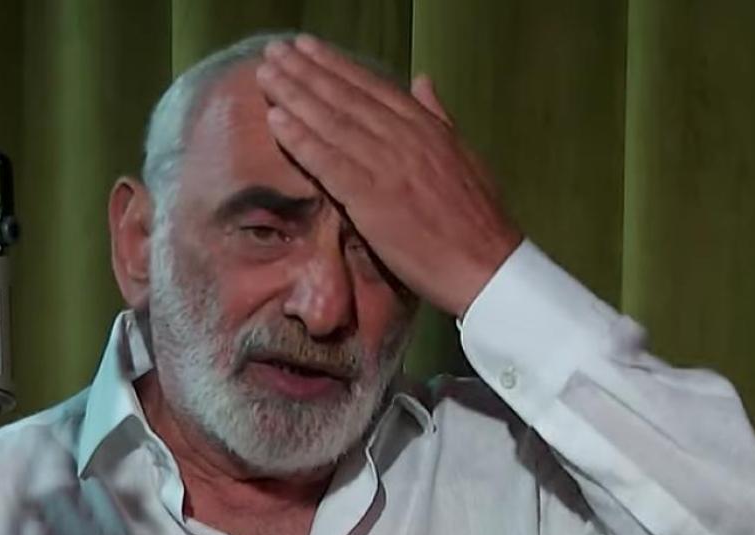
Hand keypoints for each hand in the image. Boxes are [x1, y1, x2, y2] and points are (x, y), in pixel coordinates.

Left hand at [256, 35, 522, 317]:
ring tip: (266, 75)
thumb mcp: (465, 155)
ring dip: (295, 96)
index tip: (308, 48)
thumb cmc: (478, 220)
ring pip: (333, 122)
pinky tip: (277, 122)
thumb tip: (422, 80)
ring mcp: (388, 166)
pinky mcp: (373, 199)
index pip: (373, 88)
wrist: (487, 265)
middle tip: (274, 52)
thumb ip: (438, 116)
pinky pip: (329, 163)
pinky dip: (302, 140)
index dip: (336, 65)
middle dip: (306, 71)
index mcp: (427, 128)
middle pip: (346, 97)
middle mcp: (405, 138)